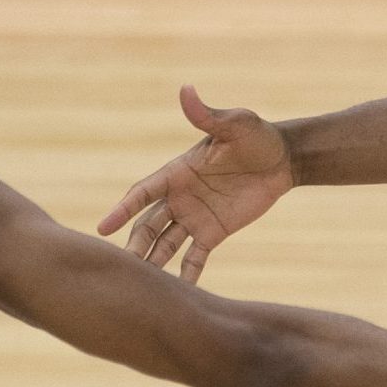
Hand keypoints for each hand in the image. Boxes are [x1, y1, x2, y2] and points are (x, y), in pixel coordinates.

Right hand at [98, 86, 292, 281]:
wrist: (283, 160)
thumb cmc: (257, 136)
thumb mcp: (235, 124)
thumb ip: (208, 115)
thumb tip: (187, 90)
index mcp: (177, 172)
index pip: (143, 193)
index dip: (123, 209)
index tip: (103, 227)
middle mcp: (179, 197)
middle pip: (148, 225)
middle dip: (134, 244)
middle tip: (120, 267)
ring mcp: (194, 217)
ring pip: (165, 244)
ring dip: (152, 263)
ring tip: (138, 287)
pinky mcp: (213, 233)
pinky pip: (194, 257)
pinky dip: (186, 274)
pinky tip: (176, 296)